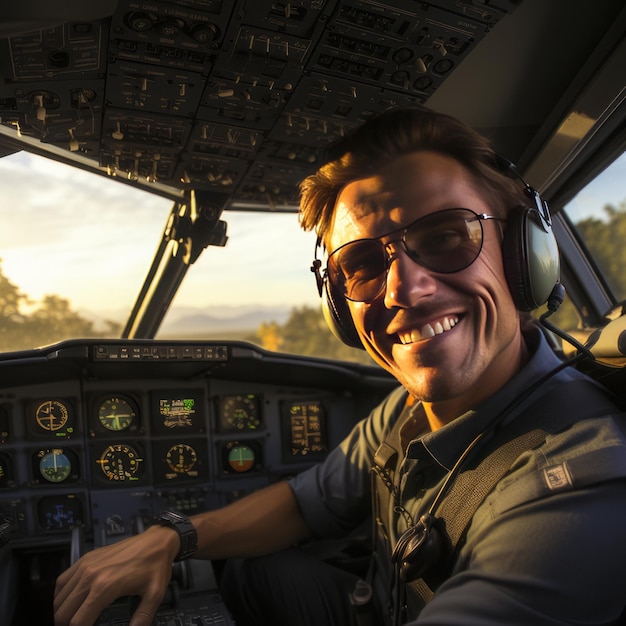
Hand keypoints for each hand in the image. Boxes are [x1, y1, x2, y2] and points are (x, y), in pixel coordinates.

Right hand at [54, 524, 178, 625]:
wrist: (157, 540)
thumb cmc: (156, 565)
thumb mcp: (155, 594)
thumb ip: (143, 617)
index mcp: (104, 587)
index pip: (77, 622)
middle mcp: (90, 576)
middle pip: (63, 612)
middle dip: (67, 624)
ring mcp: (86, 565)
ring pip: (58, 597)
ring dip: (62, 611)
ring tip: (73, 618)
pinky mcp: (86, 557)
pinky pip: (62, 580)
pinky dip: (61, 594)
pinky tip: (70, 600)